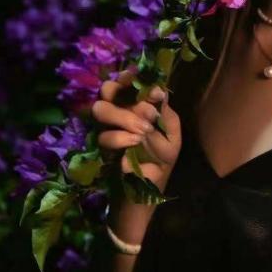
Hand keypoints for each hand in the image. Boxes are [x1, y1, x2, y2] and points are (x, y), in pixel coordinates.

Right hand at [92, 69, 182, 191]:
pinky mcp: (100, 148)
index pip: (127, 82)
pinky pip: (104, 135)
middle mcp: (119, 113)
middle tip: (146, 115)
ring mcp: (107, 128)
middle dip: (125, 97)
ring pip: (101, 109)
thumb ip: (165, 114)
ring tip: (142, 132)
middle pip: (108, 90)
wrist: (146, 192)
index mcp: (137, 107)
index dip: (130, 78)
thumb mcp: (171, 136)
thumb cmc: (160, 160)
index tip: (142, 85)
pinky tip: (134, 144)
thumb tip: (159, 91)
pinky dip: (121, 138)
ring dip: (123, 117)